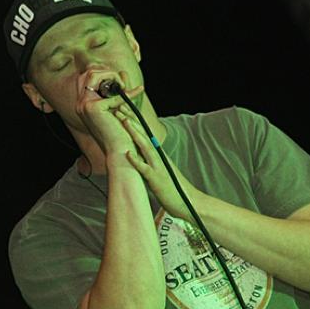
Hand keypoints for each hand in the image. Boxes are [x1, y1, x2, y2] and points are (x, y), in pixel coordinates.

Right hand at [76, 70, 143, 154]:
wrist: (120, 151)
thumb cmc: (121, 131)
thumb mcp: (119, 107)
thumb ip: (119, 90)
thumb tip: (123, 72)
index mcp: (84, 104)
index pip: (88, 77)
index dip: (104, 74)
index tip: (119, 83)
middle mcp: (81, 104)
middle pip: (90, 73)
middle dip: (108, 73)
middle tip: (122, 85)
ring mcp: (84, 105)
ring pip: (95, 75)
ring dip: (113, 78)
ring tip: (126, 89)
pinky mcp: (93, 108)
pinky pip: (113, 94)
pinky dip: (127, 95)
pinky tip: (138, 94)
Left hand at [114, 104, 200, 221]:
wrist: (189, 202)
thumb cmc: (174, 188)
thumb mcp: (161, 170)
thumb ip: (151, 161)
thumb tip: (139, 154)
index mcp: (159, 154)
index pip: (145, 133)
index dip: (134, 120)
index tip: (124, 109)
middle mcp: (159, 156)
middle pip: (144, 134)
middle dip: (131, 120)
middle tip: (119, 106)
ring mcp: (158, 167)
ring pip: (144, 146)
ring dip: (134, 133)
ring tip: (124, 121)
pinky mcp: (156, 179)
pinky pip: (145, 168)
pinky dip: (136, 160)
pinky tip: (128, 153)